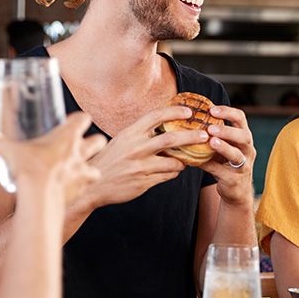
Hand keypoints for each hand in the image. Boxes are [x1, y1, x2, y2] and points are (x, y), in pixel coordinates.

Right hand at [0, 112, 104, 203]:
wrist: (39, 197)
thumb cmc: (28, 169)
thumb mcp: (8, 150)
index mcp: (67, 136)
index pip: (83, 118)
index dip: (78, 119)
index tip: (69, 123)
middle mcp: (80, 152)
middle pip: (99, 140)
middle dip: (93, 141)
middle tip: (80, 145)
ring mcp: (83, 171)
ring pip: (97, 167)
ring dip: (90, 168)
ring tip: (78, 170)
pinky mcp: (81, 188)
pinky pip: (85, 186)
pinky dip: (78, 187)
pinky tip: (67, 188)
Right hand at [75, 105, 210, 210]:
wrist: (93, 186)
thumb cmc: (108, 161)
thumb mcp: (121, 141)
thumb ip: (140, 135)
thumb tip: (163, 128)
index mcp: (130, 133)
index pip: (156, 116)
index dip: (175, 112)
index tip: (189, 112)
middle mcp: (136, 148)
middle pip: (171, 139)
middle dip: (192, 136)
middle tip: (205, 135)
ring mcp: (141, 166)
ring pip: (174, 161)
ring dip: (185, 159)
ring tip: (189, 158)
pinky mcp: (144, 182)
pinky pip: (167, 175)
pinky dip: (174, 171)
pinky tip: (174, 169)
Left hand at [199, 104, 255, 207]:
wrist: (237, 191)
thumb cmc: (226, 164)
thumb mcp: (223, 147)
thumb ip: (212, 135)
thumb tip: (186, 120)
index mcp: (243, 138)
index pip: (241, 119)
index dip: (228, 112)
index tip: (212, 109)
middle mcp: (247, 150)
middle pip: (244, 136)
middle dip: (227, 131)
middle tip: (211, 127)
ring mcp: (243, 166)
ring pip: (237, 155)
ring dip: (224, 147)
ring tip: (211, 142)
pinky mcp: (234, 180)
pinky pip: (221, 171)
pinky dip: (209, 165)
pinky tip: (197, 161)